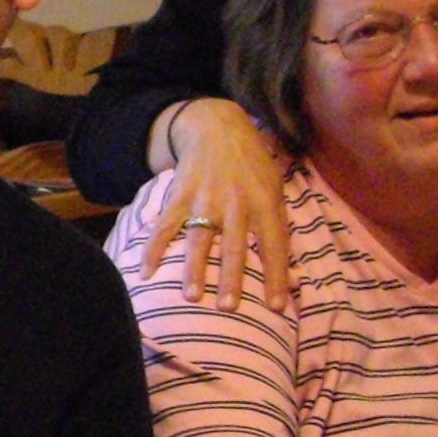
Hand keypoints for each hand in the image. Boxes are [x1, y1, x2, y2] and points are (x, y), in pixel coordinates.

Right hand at [136, 100, 294, 311]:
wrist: (218, 128)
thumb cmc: (252, 166)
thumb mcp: (274, 188)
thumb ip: (278, 224)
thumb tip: (290, 271)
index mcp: (265, 202)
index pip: (274, 245)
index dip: (276, 276)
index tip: (277, 307)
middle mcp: (236, 203)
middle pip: (234, 246)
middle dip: (231, 278)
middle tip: (228, 308)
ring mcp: (206, 199)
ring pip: (200, 239)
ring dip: (195, 269)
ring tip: (191, 296)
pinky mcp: (181, 195)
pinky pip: (166, 226)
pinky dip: (154, 249)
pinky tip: (147, 272)